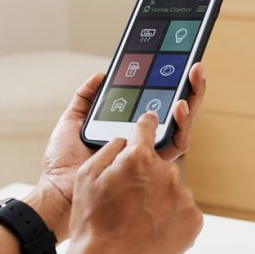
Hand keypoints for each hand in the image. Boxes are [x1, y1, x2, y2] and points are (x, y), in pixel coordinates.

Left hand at [32, 63, 207, 237]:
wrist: (58, 188)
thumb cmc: (63, 162)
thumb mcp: (73, 120)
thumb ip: (86, 97)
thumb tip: (102, 75)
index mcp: (127, 129)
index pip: (155, 104)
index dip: (167, 86)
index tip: (175, 65)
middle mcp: (143, 141)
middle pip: (175, 112)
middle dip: (191, 89)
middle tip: (196, 68)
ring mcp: (150, 153)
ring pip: (182, 127)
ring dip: (192, 104)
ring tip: (190, 85)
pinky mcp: (153, 165)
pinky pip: (176, 145)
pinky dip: (181, 126)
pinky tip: (178, 108)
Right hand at [65, 112, 203, 253]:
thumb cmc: (91, 224)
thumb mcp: (86, 178)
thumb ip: (110, 150)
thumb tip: (128, 140)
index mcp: (139, 157)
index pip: (147, 127)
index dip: (145, 125)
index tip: (149, 123)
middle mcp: (168, 171)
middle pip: (158, 166)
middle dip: (145, 178)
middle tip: (127, 203)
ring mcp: (184, 196)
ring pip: (171, 190)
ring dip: (158, 200)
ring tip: (137, 223)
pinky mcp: (195, 219)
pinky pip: (183, 212)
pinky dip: (171, 219)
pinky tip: (151, 233)